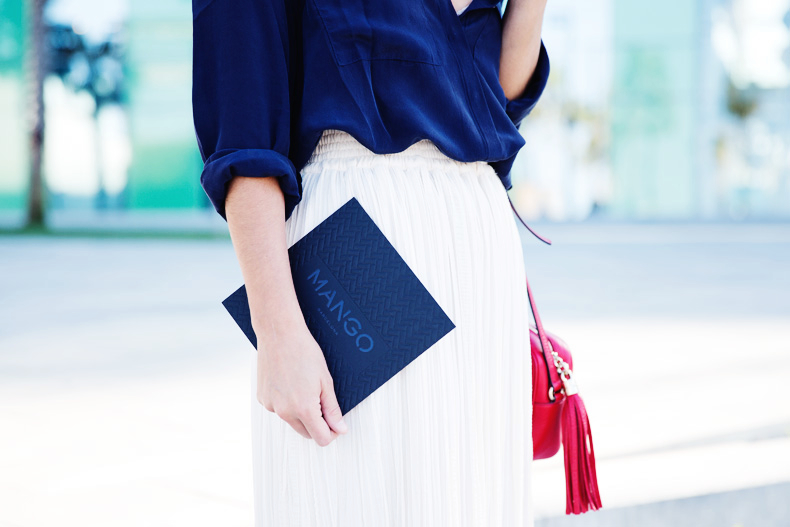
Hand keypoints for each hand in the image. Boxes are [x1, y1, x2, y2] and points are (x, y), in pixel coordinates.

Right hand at [254, 317, 348, 446]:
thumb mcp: (325, 381)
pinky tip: (290, 383)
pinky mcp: (263, 399)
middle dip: (317, 424)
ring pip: (292, 421)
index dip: (332, 432)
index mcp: (304, 408)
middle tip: (323, 402)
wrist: (279, 334)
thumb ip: (333, 409)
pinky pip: (279, 409)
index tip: (336, 423)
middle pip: (306, 433)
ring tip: (304, 386)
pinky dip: (287, 403)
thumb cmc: (304, 352)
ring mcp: (271, 406)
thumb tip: (340, 428)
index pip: (321, 438)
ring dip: (301, 413)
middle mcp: (285, 411)